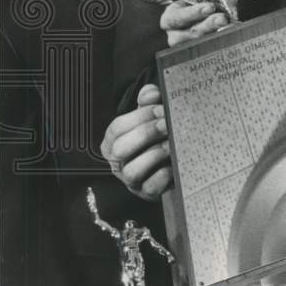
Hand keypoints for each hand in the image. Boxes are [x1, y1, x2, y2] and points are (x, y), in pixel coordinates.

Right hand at [100, 84, 171, 199]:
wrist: (165, 167)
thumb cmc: (152, 140)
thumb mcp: (147, 119)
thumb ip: (147, 103)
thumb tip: (152, 92)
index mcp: (113, 141)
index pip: (118, 127)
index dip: (140, 117)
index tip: (161, 109)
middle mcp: (117, 162)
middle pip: (121, 150)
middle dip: (145, 134)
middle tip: (166, 125)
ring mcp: (131, 180)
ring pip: (131, 171)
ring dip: (153, 155)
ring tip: (171, 145)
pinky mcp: (146, 193)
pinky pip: (149, 188)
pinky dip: (161, 177)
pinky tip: (172, 166)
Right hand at [128, 0, 227, 47]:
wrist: (199, 20)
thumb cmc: (184, 8)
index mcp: (169, 21)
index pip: (176, 19)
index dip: (192, 13)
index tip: (208, 7)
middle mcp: (178, 36)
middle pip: (191, 33)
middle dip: (206, 24)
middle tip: (221, 16)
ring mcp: (191, 47)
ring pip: (201, 43)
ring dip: (215, 33)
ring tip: (226, 23)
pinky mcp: (203, 54)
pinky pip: (212, 50)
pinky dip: (223, 42)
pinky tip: (232, 34)